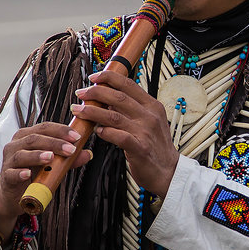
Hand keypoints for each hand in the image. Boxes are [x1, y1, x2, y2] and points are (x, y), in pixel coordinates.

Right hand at [0, 122, 92, 239]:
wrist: (15, 196)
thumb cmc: (34, 175)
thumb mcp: (53, 165)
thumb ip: (68, 159)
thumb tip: (87, 153)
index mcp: (28, 136)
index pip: (45, 127)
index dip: (61, 130)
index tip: (77, 136)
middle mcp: (16, 145)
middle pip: (34, 138)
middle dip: (54, 143)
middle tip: (70, 149)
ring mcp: (9, 160)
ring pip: (22, 153)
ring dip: (38, 155)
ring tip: (51, 157)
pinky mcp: (6, 177)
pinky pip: (12, 173)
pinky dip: (20, 173)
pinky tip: (28, 173)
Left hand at [72, 70, 178, 198]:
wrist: (169, 172)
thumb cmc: (155, 148)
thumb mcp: (149, 122)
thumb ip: (131, 110)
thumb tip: (107, 101)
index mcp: (152, 106)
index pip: (128, 84)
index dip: (108, 78)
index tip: (94, 77)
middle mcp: (150, 116)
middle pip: (118, 97)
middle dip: (95, 92)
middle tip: (81, 94)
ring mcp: (145, 131)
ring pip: (113, 116)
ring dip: (92, 112)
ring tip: (79, 111)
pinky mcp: (140, 148)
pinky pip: (117, 136)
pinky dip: (104, 132)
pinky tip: (97, 131)